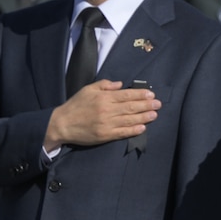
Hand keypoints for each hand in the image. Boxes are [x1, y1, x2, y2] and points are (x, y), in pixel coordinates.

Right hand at [44, 81, 159, 151]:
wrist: (62, 124)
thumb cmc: (76, 105)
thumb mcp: (88, 89)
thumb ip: (104, 84)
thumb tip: (120, 84)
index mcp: (103, 97)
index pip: (126, 95)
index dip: (140, 95)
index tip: (151, 94)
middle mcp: (107, 110)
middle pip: (131, 107)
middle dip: (146, 105)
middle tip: (158, 104)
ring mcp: (106, 123)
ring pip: (129, 120)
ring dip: (144, 117)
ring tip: (154, 115)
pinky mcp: (105, 135)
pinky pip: (122, 133)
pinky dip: (133, 130)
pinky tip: (142, 128)